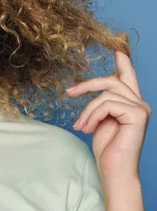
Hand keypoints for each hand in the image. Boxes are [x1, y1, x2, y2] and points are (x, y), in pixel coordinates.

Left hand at [70, 33, 151, 181]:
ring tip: (80, 126)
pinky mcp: (138, 115)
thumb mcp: (99, 119)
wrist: (114, 171)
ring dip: (87, 110)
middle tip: (68, 93)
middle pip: (110, 80)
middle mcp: (139, 102)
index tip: (118, 38)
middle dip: (86, 85)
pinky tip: (88, 129)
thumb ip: (101, 102)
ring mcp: (141, 108)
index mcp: (130, 101)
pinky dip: (92, 115)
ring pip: (105, 93)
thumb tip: (95, 89)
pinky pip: (106, 103)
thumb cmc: (106, 148)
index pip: (127, 74)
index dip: (122, 57)